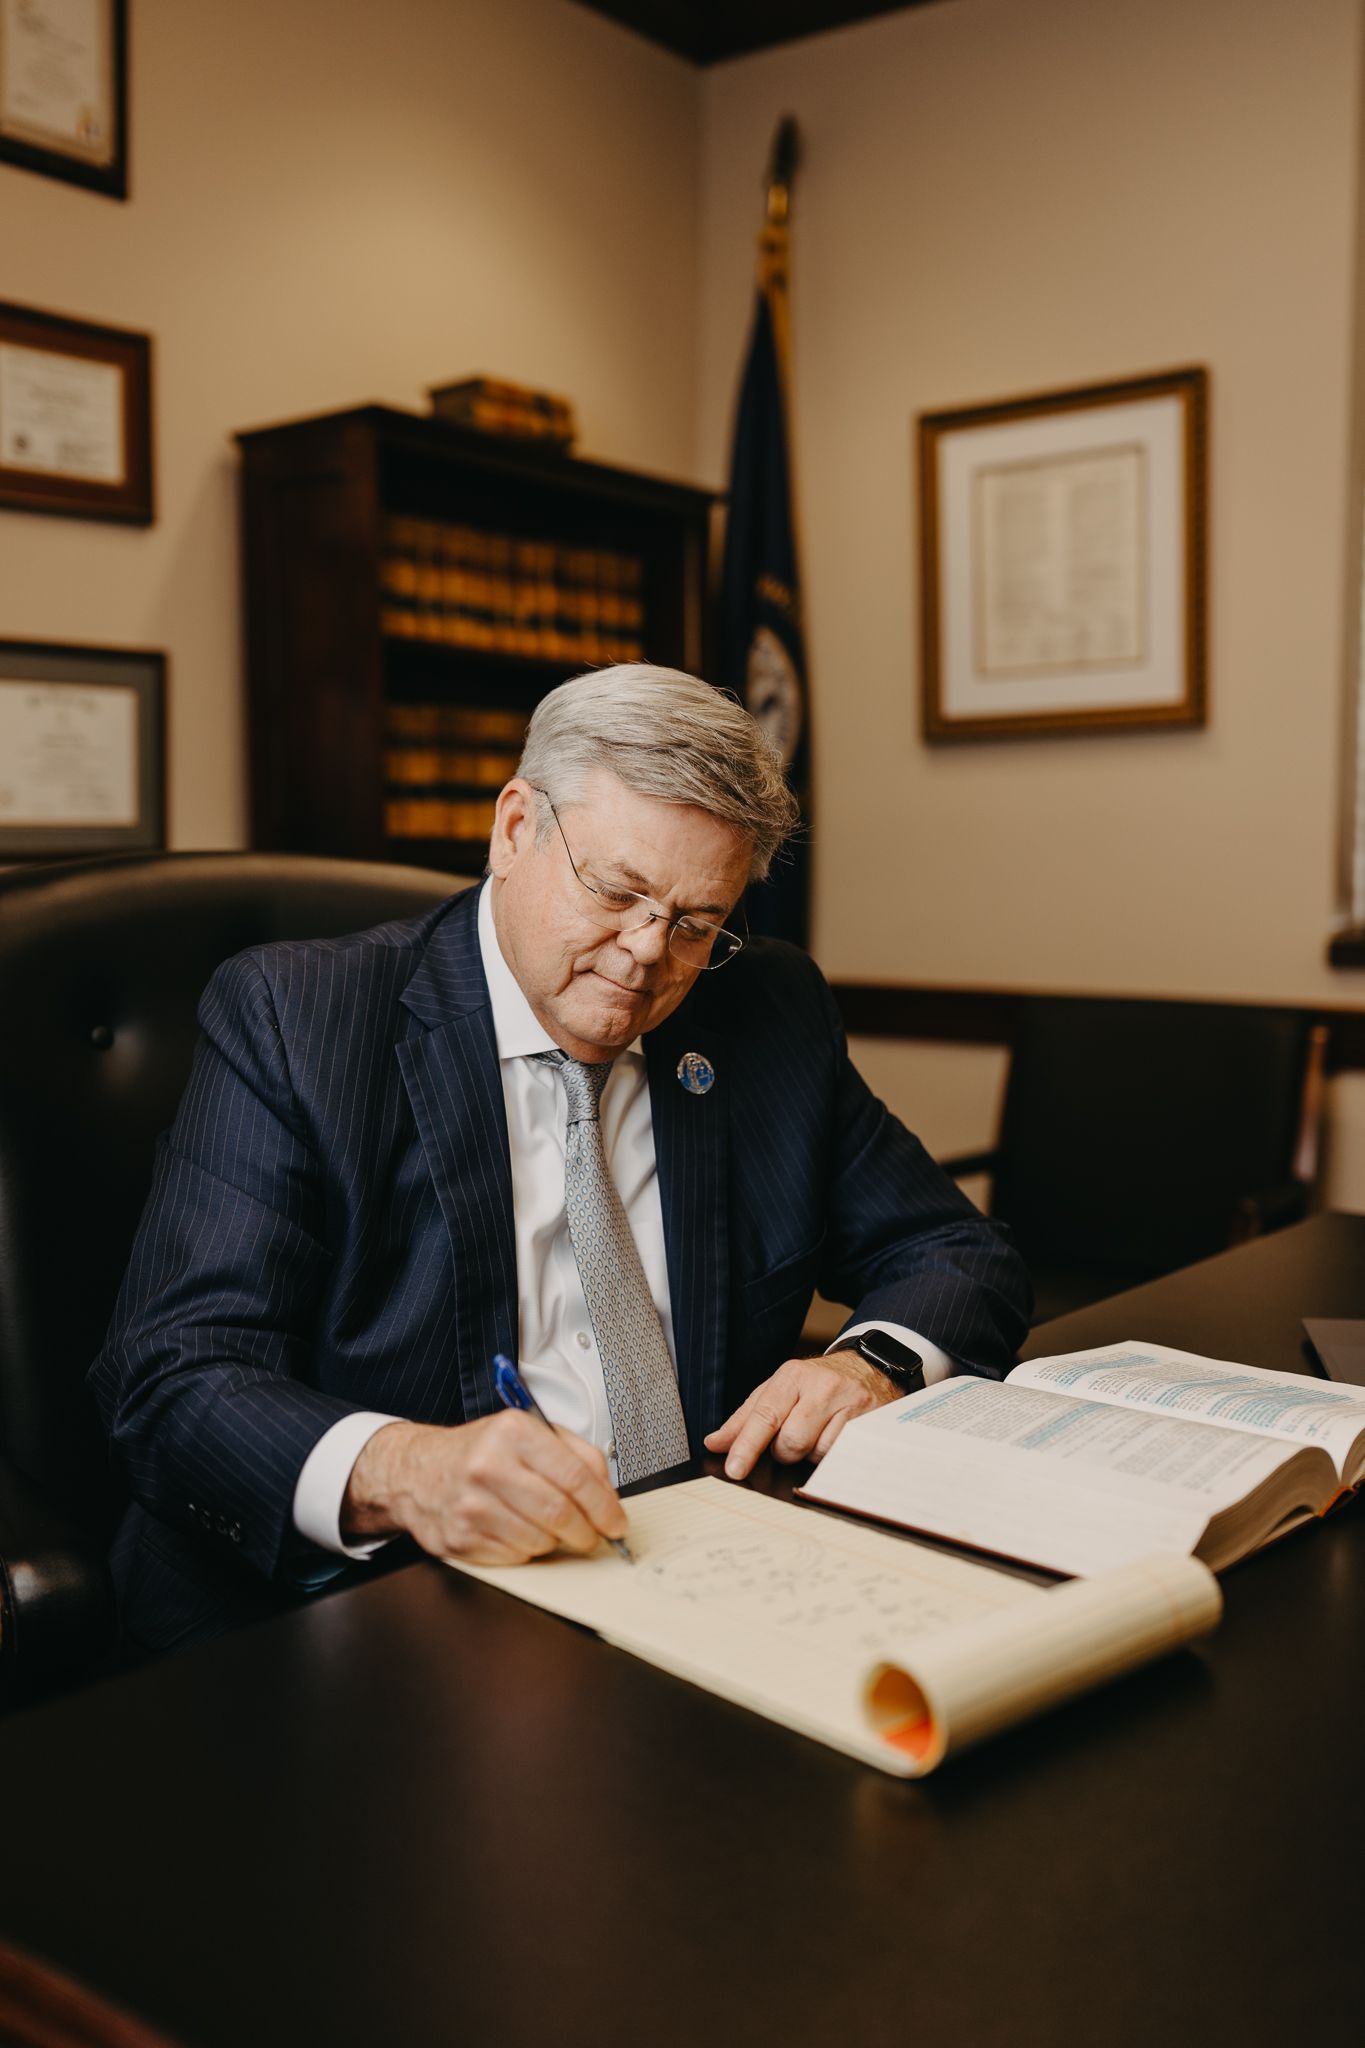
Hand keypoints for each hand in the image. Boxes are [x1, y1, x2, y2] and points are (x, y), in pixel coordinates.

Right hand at [341, 1412, 626, 1564]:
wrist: (416, 1472)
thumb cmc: (480, 1452)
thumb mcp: (528, 1432)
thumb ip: (576, 1454)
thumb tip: (608, 1494)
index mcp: (512, 1433)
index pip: (575, 1477)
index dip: (604, 1506)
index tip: (616, 1522)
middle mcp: (489, 1467)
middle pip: (560, 1514)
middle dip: (586, 1532)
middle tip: (593, 1536)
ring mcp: (471, 1506)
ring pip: (540, 1542)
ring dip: (554, 1541)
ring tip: (543, 1525)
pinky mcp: (460, 1539)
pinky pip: (515, 1558)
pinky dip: (526, 1551)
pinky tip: (515, 1531)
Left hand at [703, 1351, 900, 1480]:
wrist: (869, 1370)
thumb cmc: (816, 1384)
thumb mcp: (779, 1390)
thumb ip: (745, 1418)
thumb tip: (716, 1443)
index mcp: (792, 1376)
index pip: (765, 1415)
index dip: (747, 1445)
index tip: (735, 1468)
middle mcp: (822, 1386)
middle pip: (790, 1441)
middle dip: (784, 1451)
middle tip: (792, 1436)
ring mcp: (849, 1404)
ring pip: (816, 1453)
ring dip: (809, 1453)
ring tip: (817, 1432)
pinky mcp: (869, 1424)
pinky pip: (839, 1457)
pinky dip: (831, 1456)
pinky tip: (835, 1437)